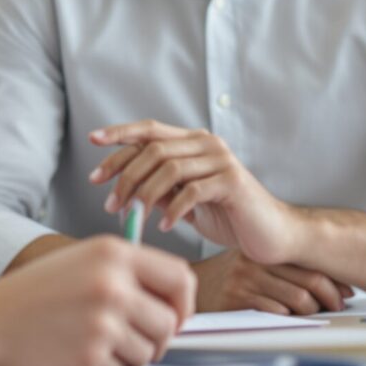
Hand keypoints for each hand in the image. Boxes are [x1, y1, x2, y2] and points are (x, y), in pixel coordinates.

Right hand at [0, 236, 194, 365]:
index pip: (180, 277)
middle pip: (170, 322)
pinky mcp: (92, 356)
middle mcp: (113, 285)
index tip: (173, 314)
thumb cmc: (34, 292)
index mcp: (113, 254)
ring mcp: (104, 322)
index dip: (183, 302)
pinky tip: (77, 351)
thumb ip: (126, 273)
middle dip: (157, 337)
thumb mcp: (81, 261)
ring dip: (130, 354)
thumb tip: (173, 303)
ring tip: (94, 340)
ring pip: (150, 351)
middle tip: (130, 337)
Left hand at [88, 121, 305, 265]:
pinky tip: (162, 226)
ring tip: (131, 217)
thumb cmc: (228, 217)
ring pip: (168, 168)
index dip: (120, 133)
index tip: (92, 140)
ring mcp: (221, 160)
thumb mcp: (186, 202)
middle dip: (124, 175)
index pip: (150, 130)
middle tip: (109, 203)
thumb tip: (123, 188)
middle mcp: (207, 144)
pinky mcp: (232, 182)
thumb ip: (160, 189)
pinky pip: (191, 191)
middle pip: (153, 149)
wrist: (273, 235)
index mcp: (194, 142)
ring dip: (143, 193)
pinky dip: (172, 209)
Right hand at [193, 250, 351, 314]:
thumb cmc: (225, 279)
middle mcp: (255, 262)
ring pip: (297, 299)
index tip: (345, 292)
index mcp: (262, 251)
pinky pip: (275, 313)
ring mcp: (245, 280)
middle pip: (308, 280)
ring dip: (311, 313)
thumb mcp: (251, 265)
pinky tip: (288, 320)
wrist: (189, 288)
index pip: (308, 263)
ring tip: (313, 316)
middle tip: (337, 307)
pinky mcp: (236, 299)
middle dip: (330, 298)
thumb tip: (325, 285)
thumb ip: (281, 270)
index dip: (332, 280)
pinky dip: (288, 319)